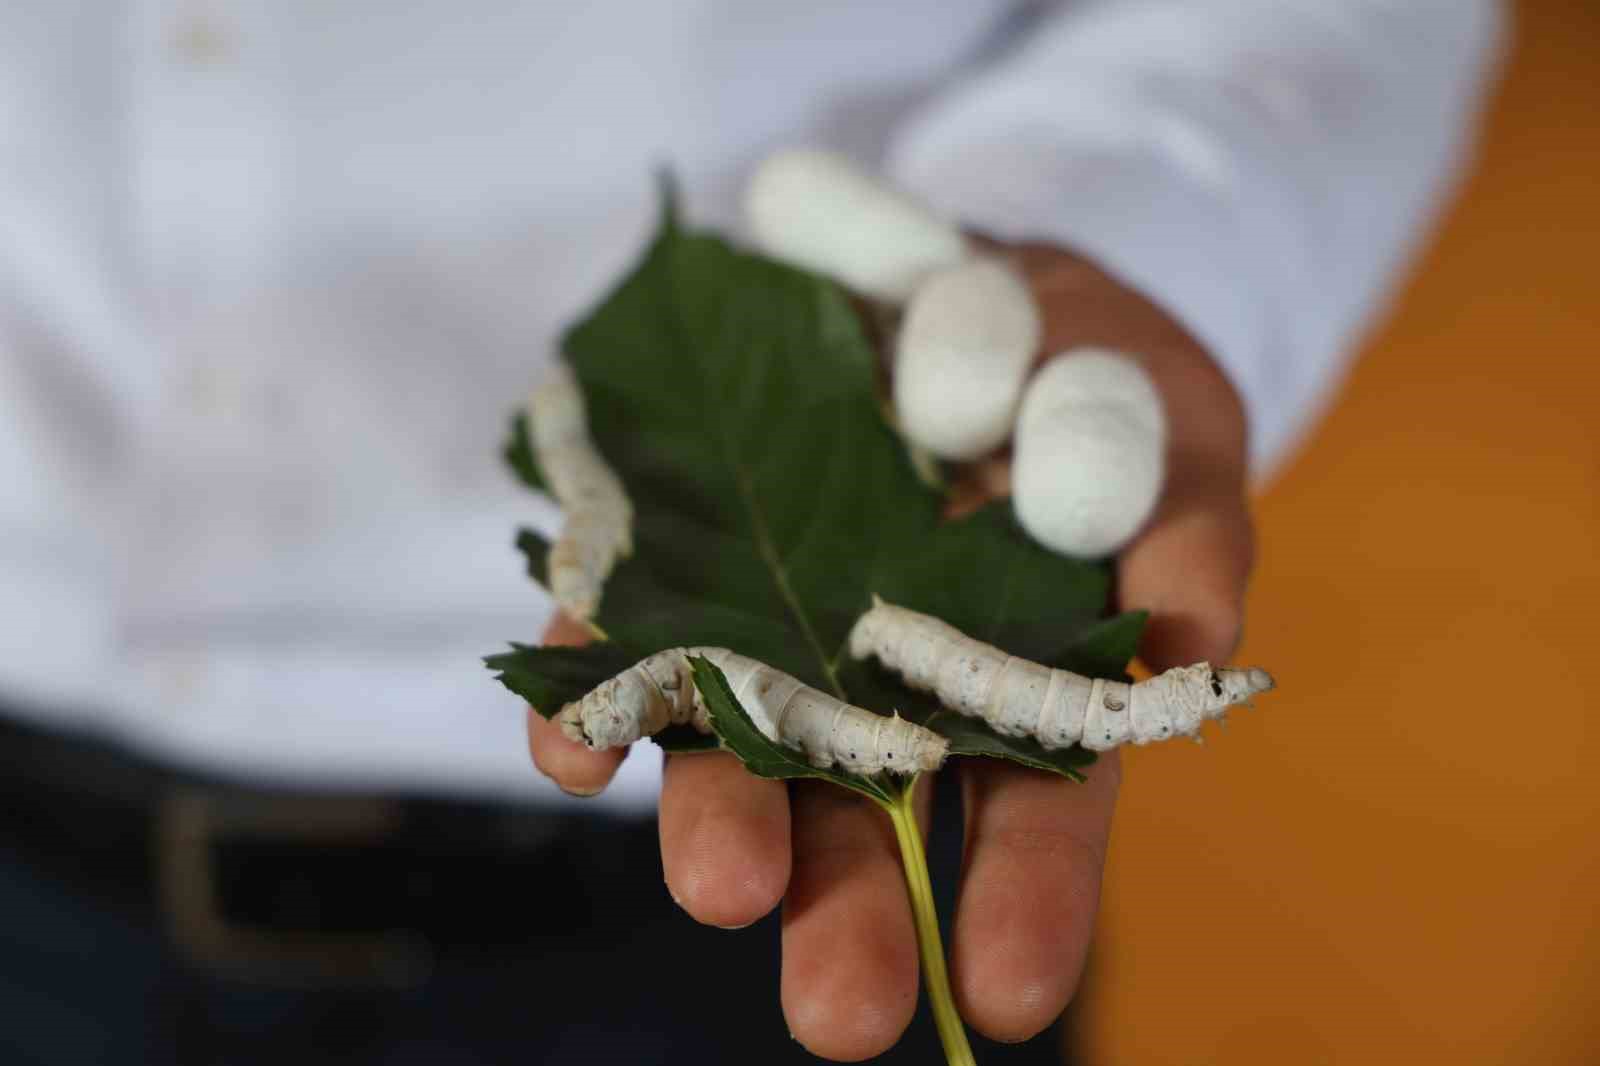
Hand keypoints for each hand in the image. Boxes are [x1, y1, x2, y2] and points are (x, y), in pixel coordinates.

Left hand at [527, 241, 1252, 1058]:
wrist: (917, 262)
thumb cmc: (1064, 349)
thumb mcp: (1154, 409)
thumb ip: (1183, 515)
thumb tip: (1192, 633)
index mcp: (1016, 666)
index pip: (1031, 801)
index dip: (1025, 894)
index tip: (1006, 991)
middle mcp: (881, 672)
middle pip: (867, 812)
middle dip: (854, 911)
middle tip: (838, 1014)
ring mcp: (767, 613)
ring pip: (735, 741)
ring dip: (722, 821)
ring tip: (723, 887)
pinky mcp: (665, 546)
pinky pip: (617, 630)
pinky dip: (590, 693)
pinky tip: (574, 752)